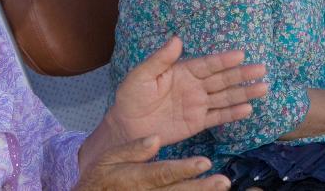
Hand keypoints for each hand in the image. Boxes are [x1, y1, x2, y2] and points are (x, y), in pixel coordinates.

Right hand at [75, 137, 226, 190]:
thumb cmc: (101, 179)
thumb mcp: (108, 159)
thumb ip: (132, 150)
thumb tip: (155, 138)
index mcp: (134, 178)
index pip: (162, 173)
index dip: (184, 169)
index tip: (205, 162)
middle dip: (201, 187)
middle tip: (223, 181)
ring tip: (222, 188)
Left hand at [102, 35, 267, 148]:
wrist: (125, 128)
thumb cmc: (130, 98)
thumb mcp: (141, 76)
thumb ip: (159, 59)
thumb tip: (177, 39)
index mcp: (183, 72)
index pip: (208, 64)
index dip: (224, 60)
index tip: (241, 55)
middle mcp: (194, 86)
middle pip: (222, 79)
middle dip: (241, 74)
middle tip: (261, 69)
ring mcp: (197, 104)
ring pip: (225, 97)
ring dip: (244, 92)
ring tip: (263, 88)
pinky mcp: (196, 122)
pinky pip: (218, 116)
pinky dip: (233, 114)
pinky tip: (248, 109)